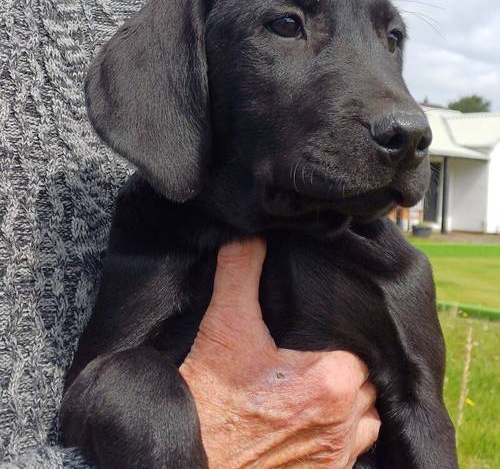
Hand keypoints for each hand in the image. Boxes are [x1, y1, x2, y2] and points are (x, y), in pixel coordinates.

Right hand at [180, 237, 379, 467]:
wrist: (190, 457)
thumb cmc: (209, 399)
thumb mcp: (224, 326)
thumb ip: (240, 272)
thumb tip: (249, 235)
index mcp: (331, 380)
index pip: (361, 341)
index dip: (345, 330)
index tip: (324, 324)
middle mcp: (345, 421)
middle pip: (368, 375)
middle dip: (348, 359)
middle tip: (319, 346)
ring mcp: (338, 454)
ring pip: (368, 411)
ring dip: (353, 397)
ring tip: (324, 379)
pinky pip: (358, 446)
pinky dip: (348, 430)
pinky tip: (321, 415)